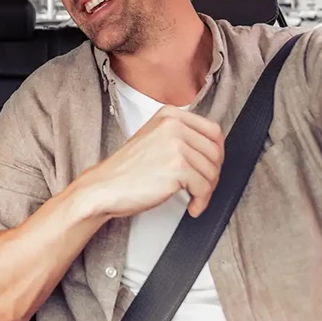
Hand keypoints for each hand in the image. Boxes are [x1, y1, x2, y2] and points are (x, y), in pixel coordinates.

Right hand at [75, 106, 223, 218]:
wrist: (105, 188)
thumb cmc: (126, 170)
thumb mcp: (155, 140)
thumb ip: (181, 137)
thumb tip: (212, 151)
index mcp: (170, 115)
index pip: (212, 131)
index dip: (216, 154)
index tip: (210, 167)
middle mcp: (174, 125)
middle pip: (215, 151)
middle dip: (213, 174)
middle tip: (202, 187)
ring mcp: (176, 144)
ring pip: (212, 171)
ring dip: (207, 191)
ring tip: (194, 198)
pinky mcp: (178, 167)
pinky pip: (204, 187)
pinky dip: (201, 201)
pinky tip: (191, 206)